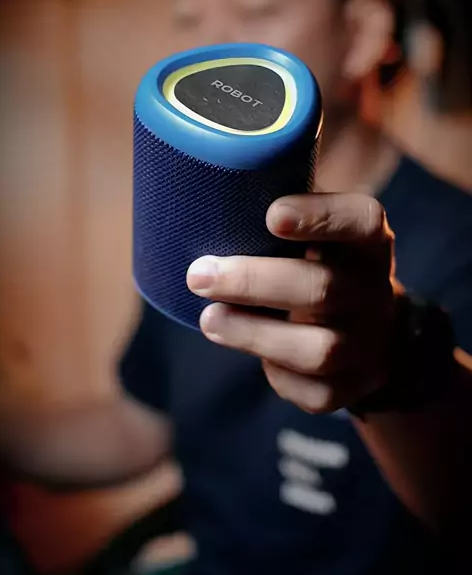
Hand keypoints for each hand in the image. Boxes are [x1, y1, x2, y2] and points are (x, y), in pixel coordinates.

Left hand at [186, 193, 395, 412]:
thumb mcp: (317, 232)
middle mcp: (376, 292)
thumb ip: (280, 209)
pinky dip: (276, 373)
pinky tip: (247, 347)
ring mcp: (369, 344)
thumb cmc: (320, 265)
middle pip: (322, 289)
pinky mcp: (353, 387)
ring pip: (318, 349)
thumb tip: (203, 183)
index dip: (319, 217)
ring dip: (254, 334)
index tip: (271, 215)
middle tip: (199, 275)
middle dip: (253, 282)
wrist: (375, 331)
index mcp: (368, 242)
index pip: (360, 221)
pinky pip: (313, 391)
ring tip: (209, 318)